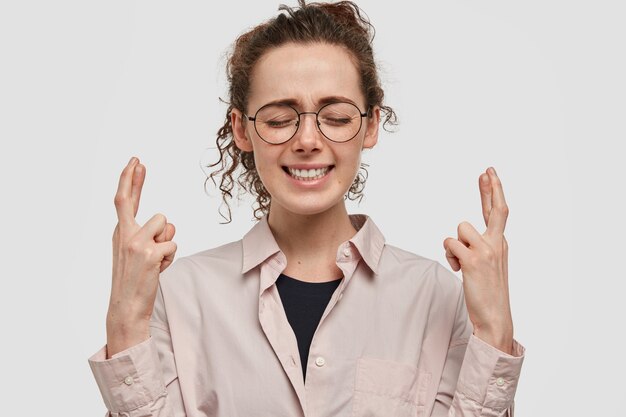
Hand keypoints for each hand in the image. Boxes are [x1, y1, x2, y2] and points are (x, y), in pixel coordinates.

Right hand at [106, 157, 176, 356]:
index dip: (130, 181)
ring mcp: (136, 243)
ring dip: (167, 241)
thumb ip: (146, 234)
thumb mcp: (134, 253)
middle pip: (134, 201)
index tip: (135, 163)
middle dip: (135, 180)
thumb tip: (166, 223)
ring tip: (157, 259)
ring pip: (166, 225)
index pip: (124, 201)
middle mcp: (124, 234)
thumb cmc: (135, 279)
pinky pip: (173, 243)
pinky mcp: (150, 253)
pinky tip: (160, 268)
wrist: (127, 306)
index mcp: (120, 233)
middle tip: (138, 161)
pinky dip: (171, 256)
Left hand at [443, 167, 513, 353]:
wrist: (494, 316)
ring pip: (459, 229)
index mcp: (501, 244)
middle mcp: (498, 244)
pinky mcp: (474, 260)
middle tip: (487, 170)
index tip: (489, 174)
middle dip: (491, 188)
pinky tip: (458, 268)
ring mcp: (487, 251)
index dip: (492, 191)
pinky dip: (449, 255)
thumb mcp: (489, 265)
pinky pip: (450, 243)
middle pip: (494, 209)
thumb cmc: (487, 292)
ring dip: (454, 245)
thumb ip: (480, 246)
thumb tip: (460, 237)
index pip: (498, 212)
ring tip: (461, 262)